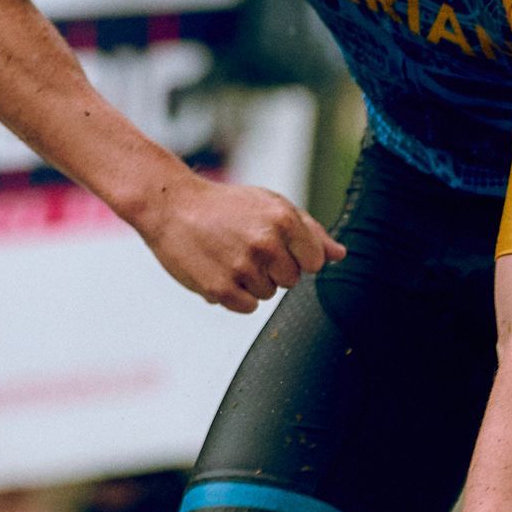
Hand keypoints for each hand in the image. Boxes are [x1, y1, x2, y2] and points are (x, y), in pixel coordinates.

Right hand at [137, 175, 343, 312]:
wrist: (171, 206)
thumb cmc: (225, 206)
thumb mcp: (270, 204)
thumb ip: (309, 231)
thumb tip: (340, 255)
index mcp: (283, 219)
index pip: (314, 262)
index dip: (297, 257)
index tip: (275, 245)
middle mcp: (266, 243)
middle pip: (292, 281)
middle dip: (274, 269)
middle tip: (245, 247)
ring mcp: (243, 268)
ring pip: (268, 295)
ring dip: (252, 282)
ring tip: (228, 256)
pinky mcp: (221, 289)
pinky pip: (247, 307)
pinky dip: (236, 295)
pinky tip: (219, 270)